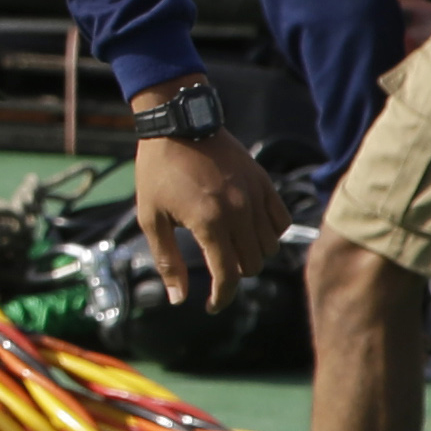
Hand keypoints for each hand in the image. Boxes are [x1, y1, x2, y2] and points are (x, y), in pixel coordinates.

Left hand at [130, 125, 286, 309]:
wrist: (177, 125)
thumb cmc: (158, 171)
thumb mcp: (150, 217)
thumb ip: (167, 259)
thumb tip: (179, 298)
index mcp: (209, 222)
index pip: (228, 276)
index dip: (221, 298)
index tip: (212, 305)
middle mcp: (238, 211)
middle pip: (252, 264)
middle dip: (234, 274)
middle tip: (215, 266)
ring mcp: (254, 195)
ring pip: (269, 246)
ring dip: (252, 254)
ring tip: (230, 246)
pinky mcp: (263, 181)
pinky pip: (280, 220)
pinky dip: (269, 232)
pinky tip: (249, 229)